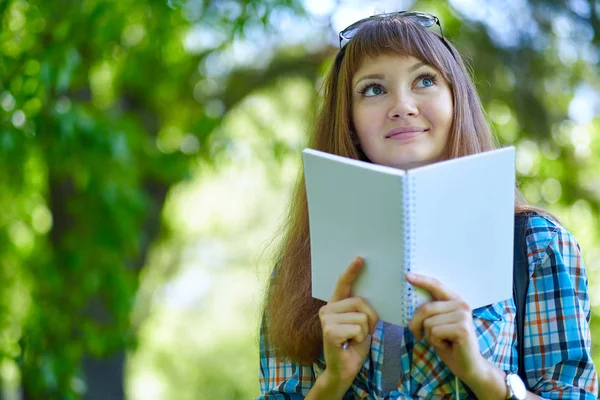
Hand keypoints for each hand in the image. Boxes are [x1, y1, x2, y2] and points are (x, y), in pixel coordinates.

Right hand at [317, 257, 378, 391]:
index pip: (343, 284)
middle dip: (370, 319)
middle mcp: (327, 309)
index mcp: (335, 305)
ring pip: (362, 317)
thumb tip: (372, 298)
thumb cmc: (353, 346)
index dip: (352, 271)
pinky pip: (358, 329)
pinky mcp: (330, 331)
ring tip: (354, 340)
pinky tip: (349, 345)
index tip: (360, 259)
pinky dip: (360, 339)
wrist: (343, 370)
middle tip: (363, 333)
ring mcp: (326, 320)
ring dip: (365, 332)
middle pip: (360, 302)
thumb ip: (362, 310)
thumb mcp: (361, 324)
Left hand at [406, 273, 485, 382]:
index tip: (407, 276)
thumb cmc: (449, 345)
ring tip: (442, 340)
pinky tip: (448, 345)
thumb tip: (412, 302)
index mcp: (455, 301)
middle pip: (425, 308)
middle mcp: (461, 305)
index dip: (422, 280)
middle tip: (419, 335)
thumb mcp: (436, 324)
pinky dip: (435, 342)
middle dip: (416, 324)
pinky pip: (434, 332)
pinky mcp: (462, 328)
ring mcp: (463, 315)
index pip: (436, 286)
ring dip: (429, 335)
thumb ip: (430, 312)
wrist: (468, 366)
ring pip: (428, 322)